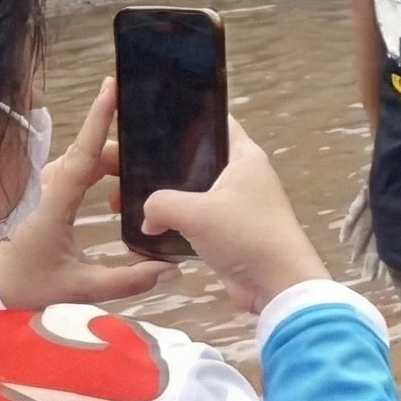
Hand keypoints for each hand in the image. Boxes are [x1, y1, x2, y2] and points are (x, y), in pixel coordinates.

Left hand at [0, 79, 169, 308]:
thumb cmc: (25, 285)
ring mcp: (40, 185)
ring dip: (113, 167)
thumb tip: (173, 270)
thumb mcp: (79, 287)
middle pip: (93, 154)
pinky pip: (75, 170)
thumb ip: (128, 280)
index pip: (85, 152)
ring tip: (139, 187)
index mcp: (54, 200)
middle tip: (156, 170)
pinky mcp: (38, 191)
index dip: (100, 117)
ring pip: (84, 161)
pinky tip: (118, 195)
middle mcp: (46, 184)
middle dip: (125, 156)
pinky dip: (99, 173)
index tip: (113, 86)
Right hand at [140, 117, 329, 313]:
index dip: (186, 117)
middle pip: (197, 160)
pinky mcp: (229, 232)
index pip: (216, 122)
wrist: (277, 284)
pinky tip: (147, 227)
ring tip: (124, 197)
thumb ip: (161, 204)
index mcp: (244, 156)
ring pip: (193, 193)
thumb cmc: (246, 235)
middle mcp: (242, 176)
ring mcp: (236, 205)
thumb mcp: (196, 212)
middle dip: (163, 164)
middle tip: (124, 164)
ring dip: (166, 198)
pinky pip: (196, 220)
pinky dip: (176, 223)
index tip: (149, 119)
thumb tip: (147, 217)